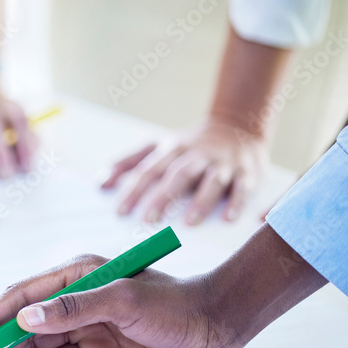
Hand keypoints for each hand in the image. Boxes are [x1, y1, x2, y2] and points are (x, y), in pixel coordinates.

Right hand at [0, 255, 238, 347]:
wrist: (218, 325)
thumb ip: (73, 307)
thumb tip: (24, 317)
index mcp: (77, 274)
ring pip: (36, 344)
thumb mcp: (124, 300)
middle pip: (23, 322)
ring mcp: (86, 325)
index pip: (23, 296)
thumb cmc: (175, 304)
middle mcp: (76, 298)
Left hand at [102, 117, 269, 223]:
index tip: (120, 212)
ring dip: (201, 200)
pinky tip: (228, 219)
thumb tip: (100, 184)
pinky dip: (237, 202)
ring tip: (189, 223)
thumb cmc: (188, 146)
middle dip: (162, 197)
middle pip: (177, 175)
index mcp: (171, 149)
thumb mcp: (157, 147)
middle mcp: (196, 155)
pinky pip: (243, 187)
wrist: (237, 125)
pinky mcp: (247, 172)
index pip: (149, 170)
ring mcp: (222, 163)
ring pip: (211, 180)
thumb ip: (127, 163)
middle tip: (148, 221)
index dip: (134, 190)